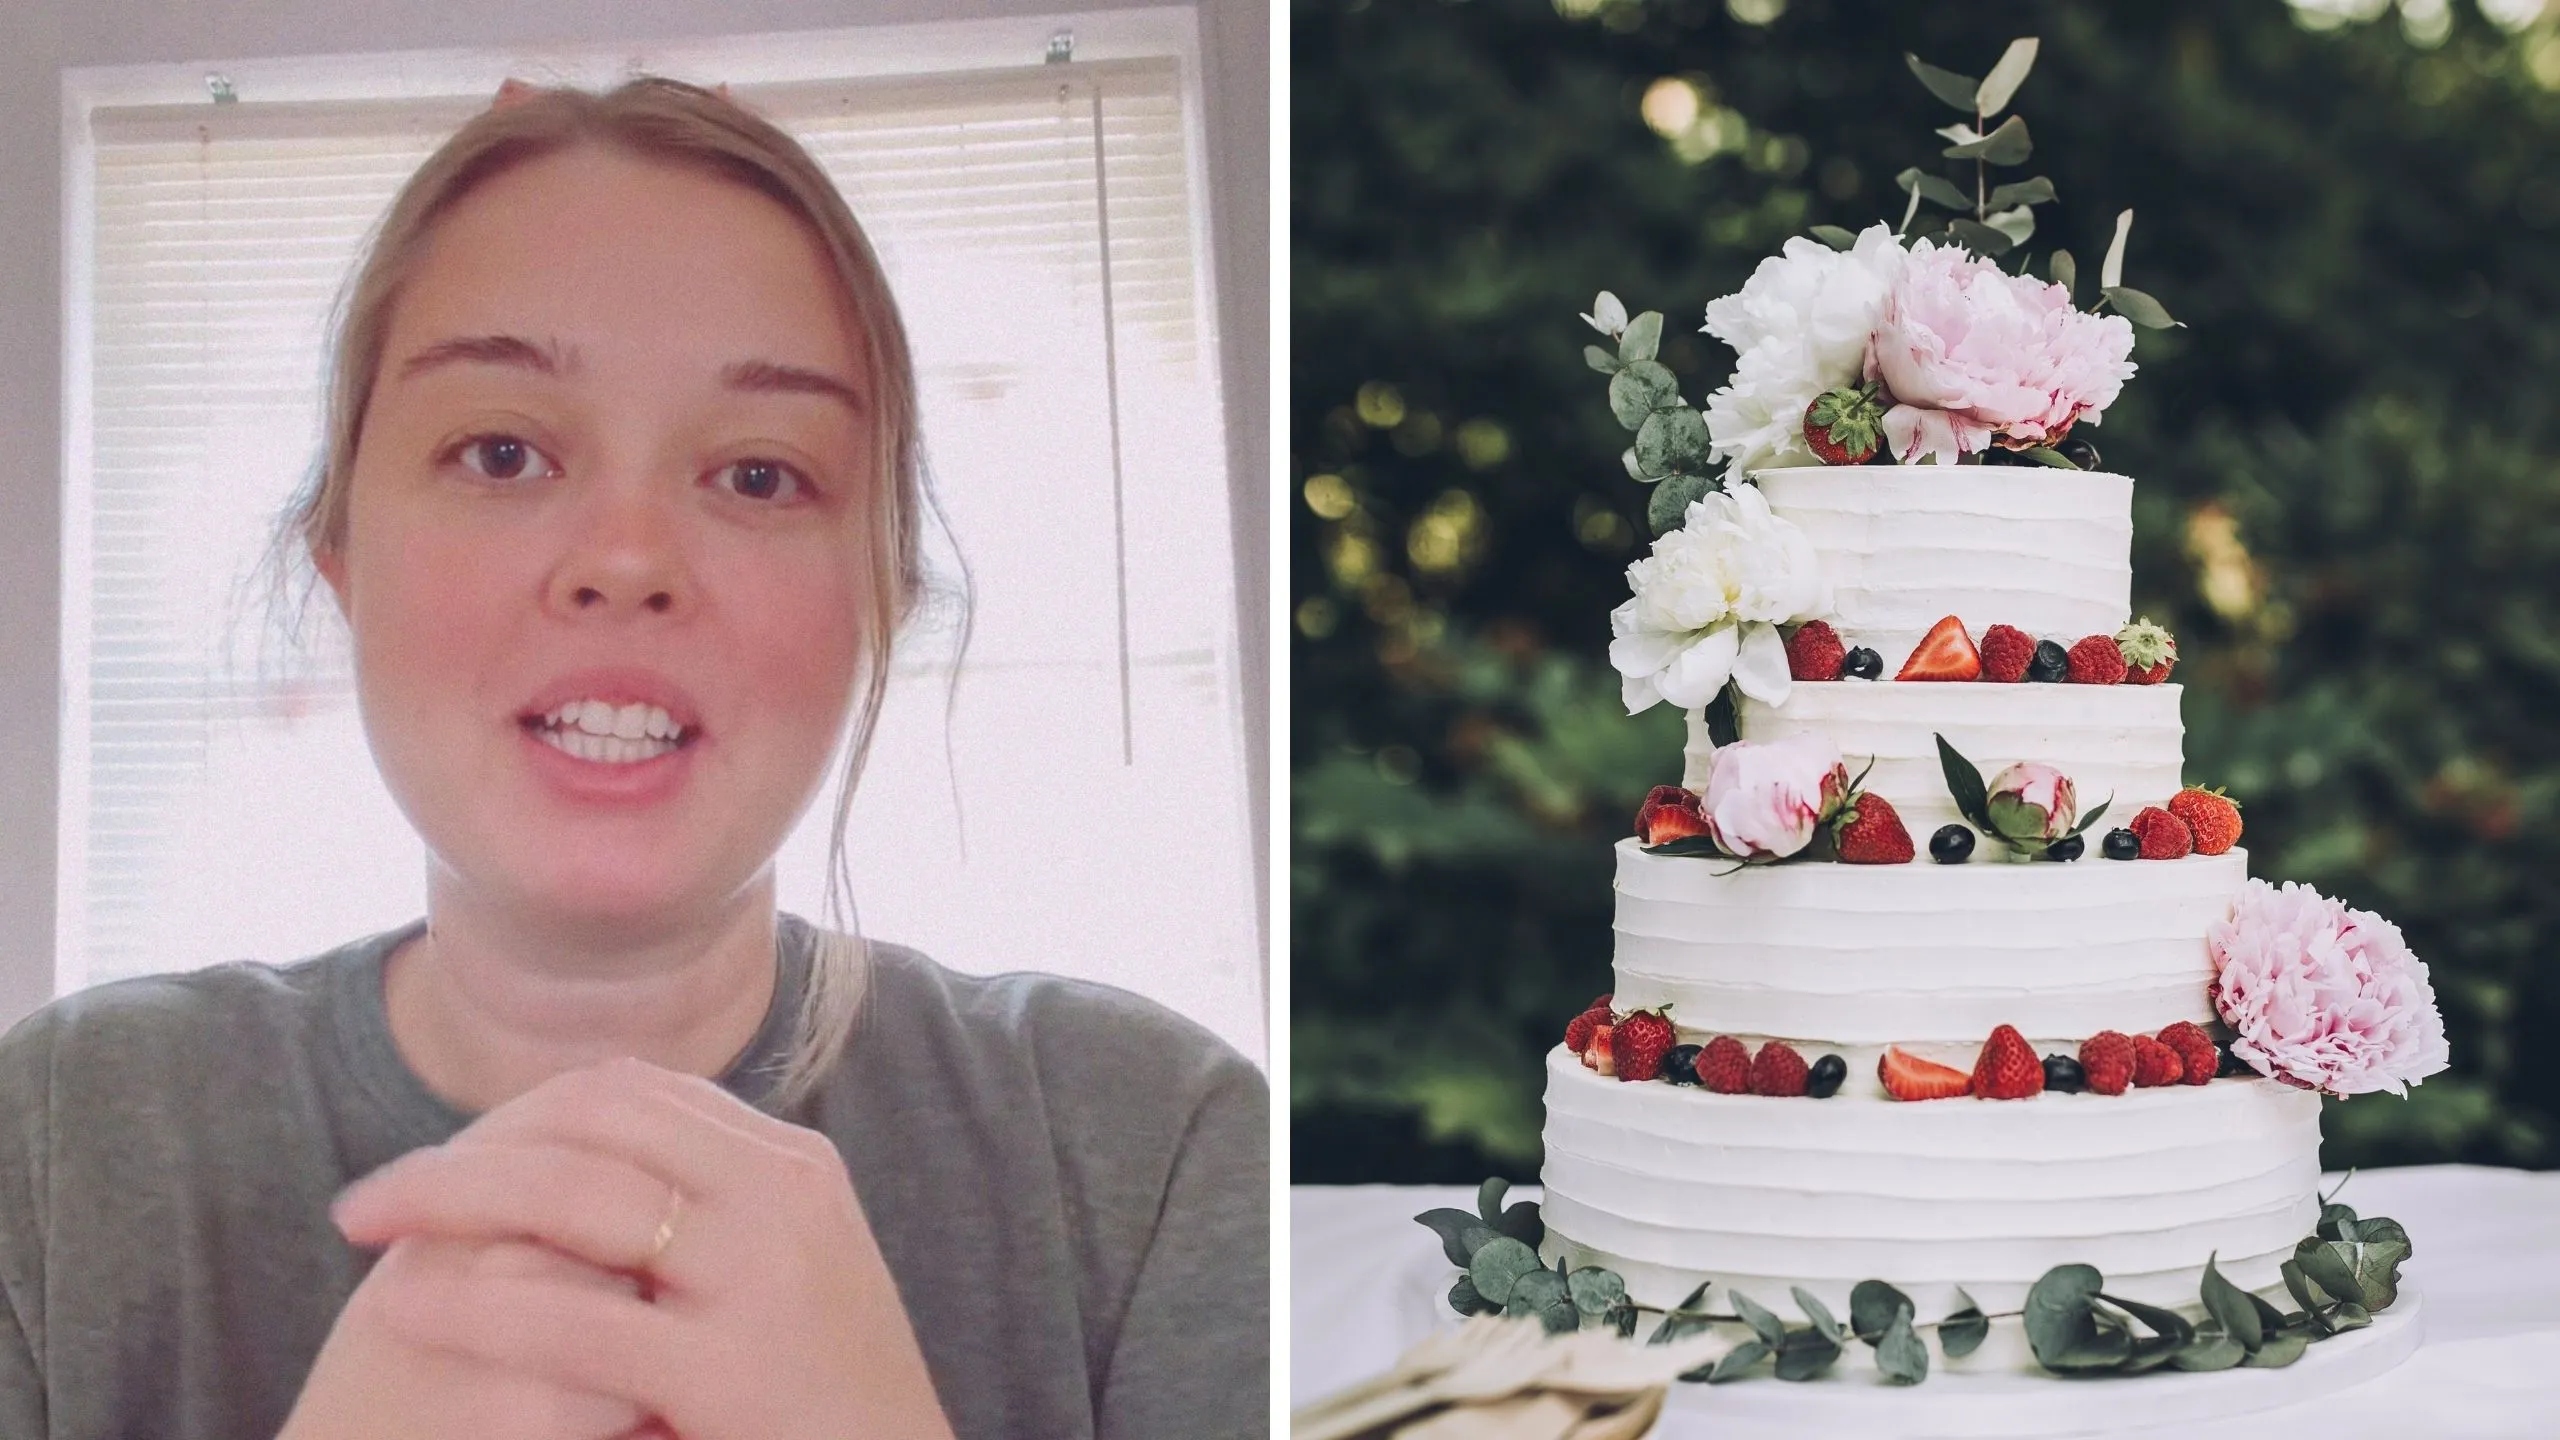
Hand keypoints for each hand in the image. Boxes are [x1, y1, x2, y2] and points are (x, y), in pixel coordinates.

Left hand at [331, 1057, 956, 1439]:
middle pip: (595, 1121)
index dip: (522, 1112)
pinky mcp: (729, 1368)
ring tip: (362, 1224)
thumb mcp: (788, 1271)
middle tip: (371, 1194)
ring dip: (446, 1197)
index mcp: (793, 1165)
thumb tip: (590, 1163)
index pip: (635, 1094)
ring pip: (573, 1195)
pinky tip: (404, 1310)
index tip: (447, 1155)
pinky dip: (470, 1308)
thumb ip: (713, 1210)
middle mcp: (781, 1195)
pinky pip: (568, 1322)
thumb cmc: (829, 1398)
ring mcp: (760, 1275)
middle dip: (468, 1146)